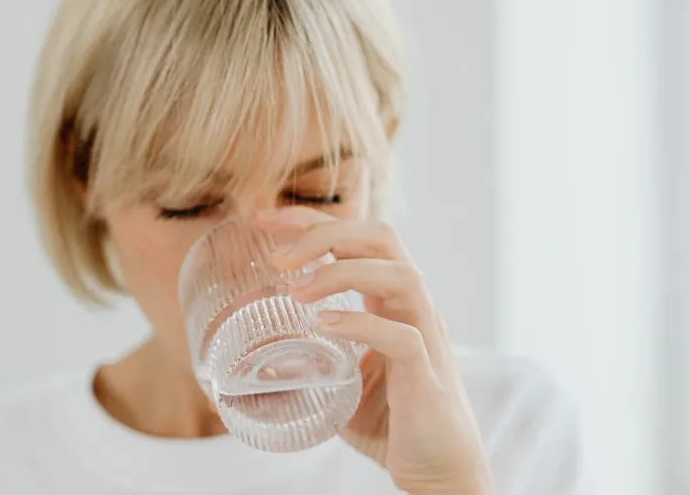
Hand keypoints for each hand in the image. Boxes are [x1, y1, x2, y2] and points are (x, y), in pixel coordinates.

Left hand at [258, 207, 494, 494]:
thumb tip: (250, 365)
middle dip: (326, 232)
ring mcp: (424, 338)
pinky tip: (324, 327)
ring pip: (400, 275)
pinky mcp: (426, 376)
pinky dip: (361, 326)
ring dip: (341, 273)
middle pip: (382, 238)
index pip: (356, 239)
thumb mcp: (340, 384)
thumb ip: (306, 366)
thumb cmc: (394, 424)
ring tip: (295, 291)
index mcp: (391, 302)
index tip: (264, 220)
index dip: (311, 221)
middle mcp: (412, 309)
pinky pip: (403, 338)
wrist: (440, 472)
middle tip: (277, 254)